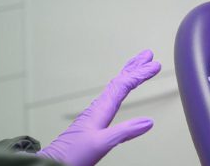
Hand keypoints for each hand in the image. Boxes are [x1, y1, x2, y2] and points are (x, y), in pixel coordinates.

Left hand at [37, 50, 161, 165]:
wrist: (54, 162)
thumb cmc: (73, 154)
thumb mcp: (102, 143)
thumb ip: (125, 131)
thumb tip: (148, 122)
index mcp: (101, 109)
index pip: (124, 85)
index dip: (140, 74)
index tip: (155, 65)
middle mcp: (98, 108)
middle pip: (119, 81)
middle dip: (134, 66)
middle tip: (147, 55)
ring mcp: (95, 113)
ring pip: (114, 87)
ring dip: (127, 74)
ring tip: (136, 65)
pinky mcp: (93, 120)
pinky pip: (110, 96)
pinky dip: (119, 87)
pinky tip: (120, 91)